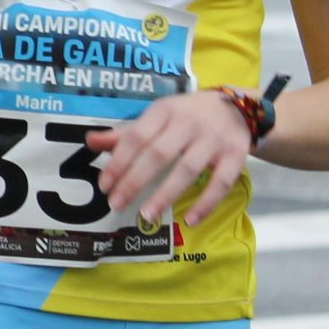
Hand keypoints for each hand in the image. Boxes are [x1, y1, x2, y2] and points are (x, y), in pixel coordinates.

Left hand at [87, 90, 251, 223]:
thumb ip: (126, 133)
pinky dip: (206, 203)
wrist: (238, 107)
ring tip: (146, 215)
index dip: (119, 162)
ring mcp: (214, 140)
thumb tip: (91, 141)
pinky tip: (191, 220)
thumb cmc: (187, 116)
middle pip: (158, 154)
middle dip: (134, 181)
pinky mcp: (236, 155)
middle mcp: (189, 123)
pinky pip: (221, 182)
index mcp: (165, 111)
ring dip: (165, 195)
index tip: (105, 185)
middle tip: (117, 204)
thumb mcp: (157, 116)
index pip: (137, 137)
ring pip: (187, 170)